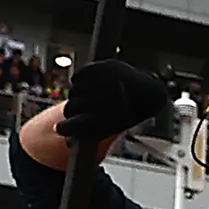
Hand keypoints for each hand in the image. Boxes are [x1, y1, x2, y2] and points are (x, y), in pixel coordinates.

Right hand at [59, 56, 180, 146]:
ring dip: (79, 94)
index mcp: (100, 121)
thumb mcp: (110, 128)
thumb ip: (88, 133)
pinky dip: (82, 80)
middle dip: (74, 110)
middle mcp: (98, 101)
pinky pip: (77, 76)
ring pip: (73, 91)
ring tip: (95, 96)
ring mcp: (97, 82)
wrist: (145, 92)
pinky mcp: (97, 68)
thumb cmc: (127, 113)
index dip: (64, 128)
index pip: (67, 127)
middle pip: (69, 109)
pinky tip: (93, 85)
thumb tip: (67, 140)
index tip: (62, 128)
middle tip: (84, 110)